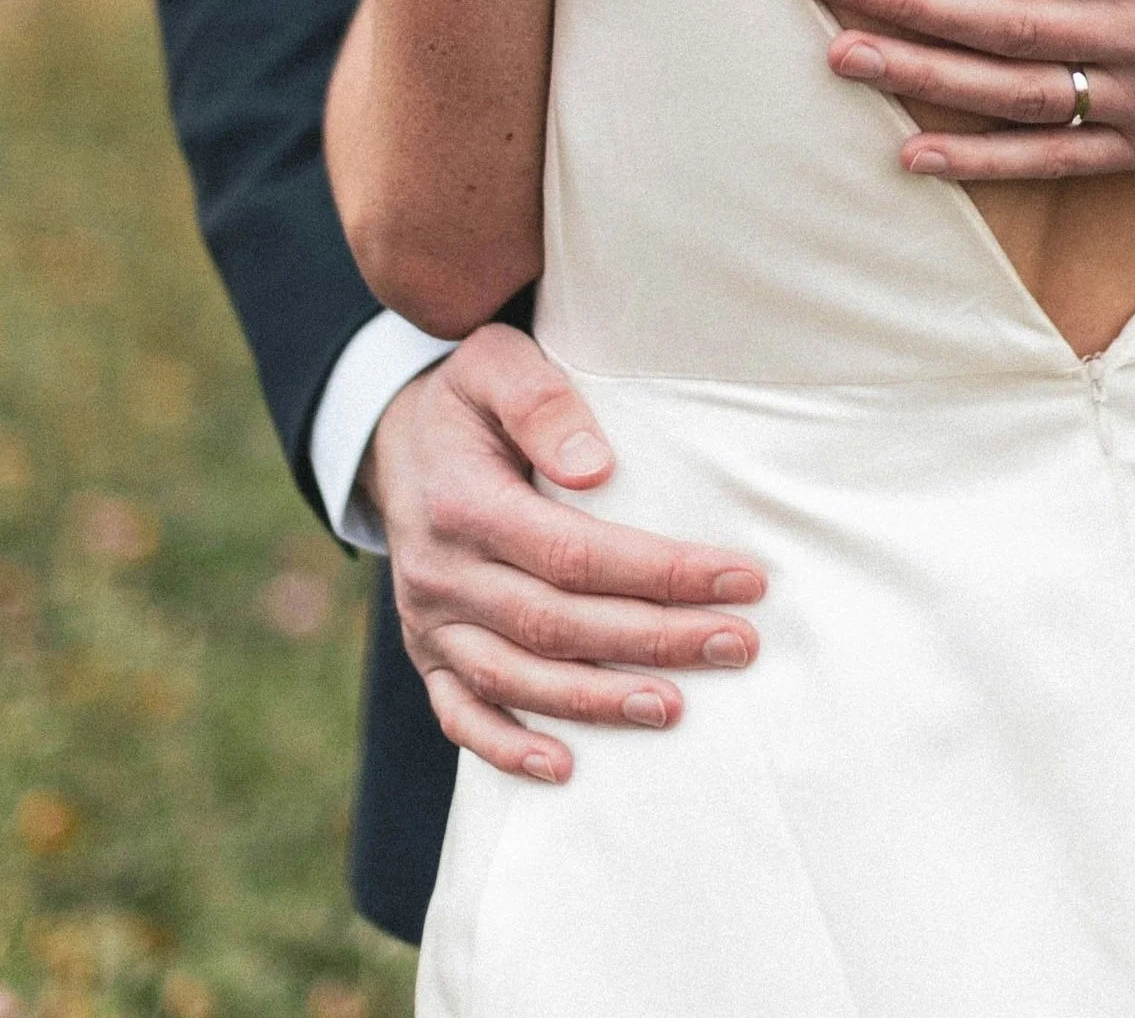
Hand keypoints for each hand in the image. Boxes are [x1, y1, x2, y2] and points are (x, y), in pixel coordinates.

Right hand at [363, 323, 767, 782]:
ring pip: (517, 677)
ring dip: (598, 702)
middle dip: (655, 639)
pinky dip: (505, 749)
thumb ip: (542, 404)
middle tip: (738, 645)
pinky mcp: (428, 653)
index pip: (576, 553)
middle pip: (558, 623)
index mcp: (465, 505)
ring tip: (675, 709)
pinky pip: (459, 714)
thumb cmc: (471, 400)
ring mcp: (431, 622)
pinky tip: (565, 770)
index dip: (662, 572)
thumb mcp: (496, 364)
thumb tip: (596, 467)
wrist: (393, 439)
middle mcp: (443, 572)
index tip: (742, 580)